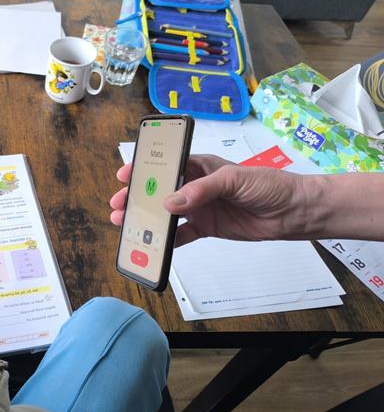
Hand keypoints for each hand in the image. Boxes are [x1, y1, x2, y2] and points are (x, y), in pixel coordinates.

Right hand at [110, 155, 310, 246]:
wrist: (294, 211)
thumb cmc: (268, 185)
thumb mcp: (234, 179)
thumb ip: (201, 190)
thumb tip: (170, 202)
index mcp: (200, 166)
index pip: (165, 164)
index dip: (143, 169)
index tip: (124, 176)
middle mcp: (196, 186)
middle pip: (159, 190)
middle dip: (137, 197)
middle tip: (118, 205)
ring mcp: (200, 208)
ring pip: (165, 213)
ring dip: (146, 219)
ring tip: (126, 225)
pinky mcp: (207, 228)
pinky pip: (182, 235)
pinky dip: (167, 241)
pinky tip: (153, 247)